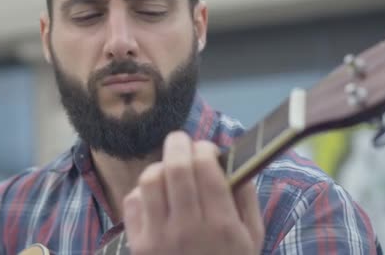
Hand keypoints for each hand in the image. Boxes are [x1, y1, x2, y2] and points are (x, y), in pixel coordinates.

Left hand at [123, 131, 263, 254]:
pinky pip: (132, 201)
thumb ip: (246, 199)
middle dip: (179, 144)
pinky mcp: (137, 246)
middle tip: (182, 141)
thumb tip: (235, 163)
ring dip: (160, 166)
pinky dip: (142, 191)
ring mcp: (158, 238)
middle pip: (176, 168)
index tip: (207, 148)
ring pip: (150, 180)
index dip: (205, 149)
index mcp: (222, 226)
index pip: (206, 170)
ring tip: (168, 169)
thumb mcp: (252, 238)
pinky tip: (155, 196)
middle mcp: (188, 229)